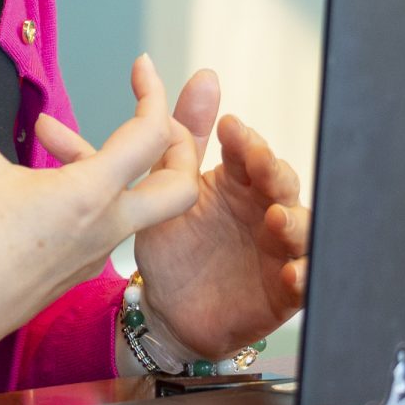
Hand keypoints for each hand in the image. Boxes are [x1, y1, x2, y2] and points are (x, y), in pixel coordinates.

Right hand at [0, 51, 196, 368]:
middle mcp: (108, 225)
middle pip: (181, 187)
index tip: (140, 68)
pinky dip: (94, 193)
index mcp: (91, 194)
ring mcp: (97, 253)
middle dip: (180, 146)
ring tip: (48, 137)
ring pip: (137, 203)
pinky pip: (108, 225)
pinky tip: (46, 182)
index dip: (153, 93)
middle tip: (147, 116)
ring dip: (114, 164)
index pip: (151, 135)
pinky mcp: (80, 271)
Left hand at [39, 62, 309, 359]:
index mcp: (231, 180)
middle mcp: (259, 206)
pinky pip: (303, 278)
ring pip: (298, 222)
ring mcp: (275, 245)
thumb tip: (102, 89)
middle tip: (254, 160)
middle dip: (270, 167)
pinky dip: (301, 272)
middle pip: (276, 178)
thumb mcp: (151, 195)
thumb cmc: (172, 250)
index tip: (228, 125)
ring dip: (292, 216)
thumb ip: (134, 146)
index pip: (243, 148)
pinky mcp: (283, 288)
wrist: (177, 314)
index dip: (241, 137)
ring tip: (276, 218)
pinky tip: (290, 271)